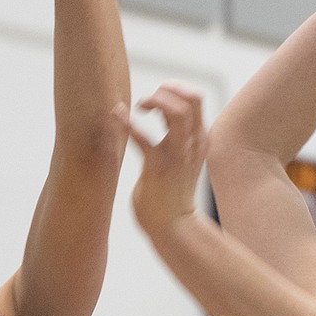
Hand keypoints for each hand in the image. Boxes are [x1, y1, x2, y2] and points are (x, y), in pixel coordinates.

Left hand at [124, 84, 209, 242]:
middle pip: (191, 99)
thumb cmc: (172, 191)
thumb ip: (175, 133)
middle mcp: (192, 143)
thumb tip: (161, 109)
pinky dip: (128, 124)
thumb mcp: (181, 155)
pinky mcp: (159, 168)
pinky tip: (116, 116)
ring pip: (178, 112)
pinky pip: (145, 140)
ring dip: (155, 101)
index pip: (195, 99)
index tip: (155, 96)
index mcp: (198, 139)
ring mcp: (178, 155)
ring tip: (138, 106)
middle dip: (166, 90)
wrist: (173, 227)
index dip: (174, 89)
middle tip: (146, 101)